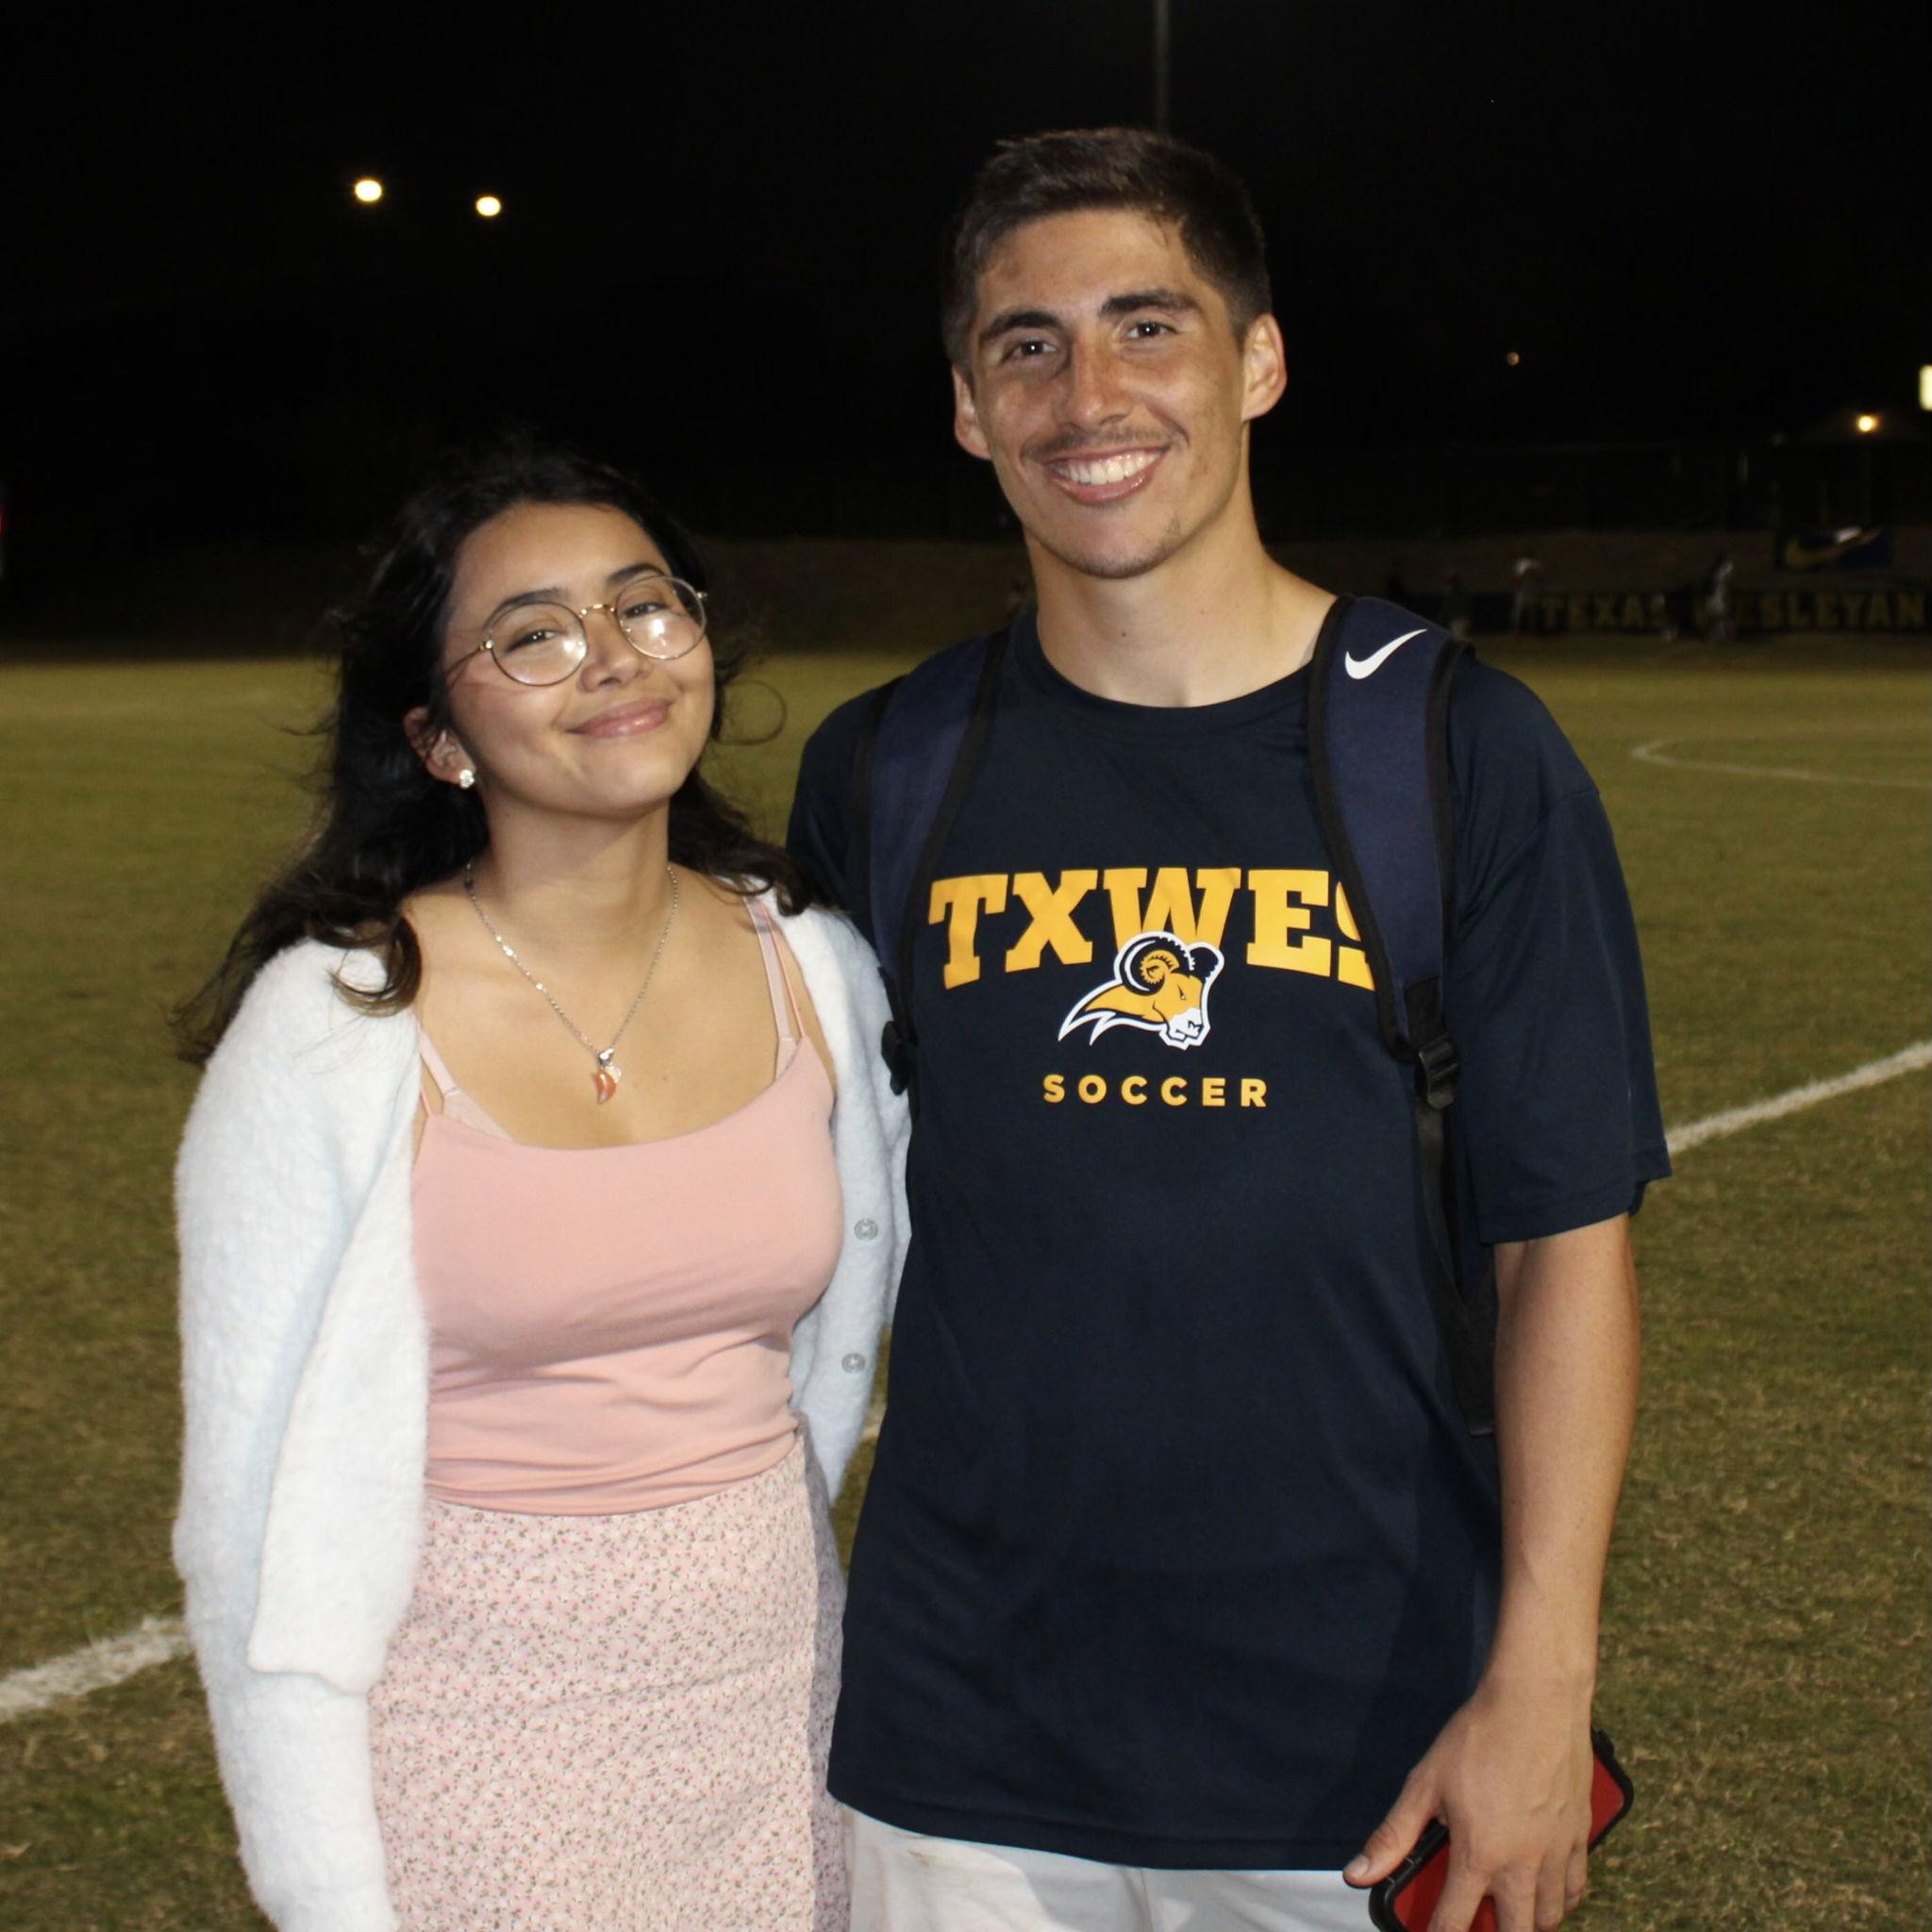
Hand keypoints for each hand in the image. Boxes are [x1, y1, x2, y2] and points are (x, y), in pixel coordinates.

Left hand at [1343, 1678, 1595, 1931]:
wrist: (1536, 1702)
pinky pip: (1575, 1886)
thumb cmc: (1478, 1738)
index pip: (1455, 1921)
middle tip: (1477, 1922)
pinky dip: (1561, 1898)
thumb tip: (1358, 1873)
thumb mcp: (1425, 1783)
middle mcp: (1522, 1866)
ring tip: (1510, 1911)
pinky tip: (1547, 1889)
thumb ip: (1394, 1835)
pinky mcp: (1579, 1834)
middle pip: (1516, 1931)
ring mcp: (1556, 1852)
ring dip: (1529, 1921)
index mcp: (1479, 1856)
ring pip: (1550, 1916)